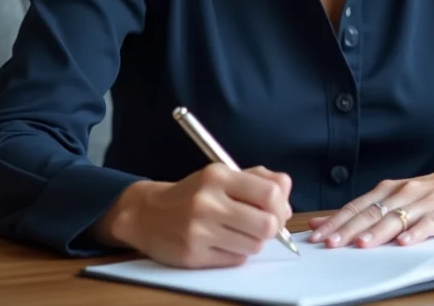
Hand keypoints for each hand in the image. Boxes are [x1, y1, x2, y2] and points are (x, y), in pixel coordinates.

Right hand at [96, 164, 292, 267]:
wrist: (147, 214)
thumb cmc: (193, 194)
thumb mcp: (221, 175)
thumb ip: (257, 179)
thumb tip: (286, 198)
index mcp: (218, 176)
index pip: (270, 193)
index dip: (282, 205)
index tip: (278, 209)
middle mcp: (208, 202)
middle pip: (267, 224)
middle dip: (273, 228)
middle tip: (265, 226)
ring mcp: (199, 230)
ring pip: (255, 245)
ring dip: (254, 241)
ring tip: (240, 233)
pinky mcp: (194, 255)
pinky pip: (236, 259)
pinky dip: (237, 253)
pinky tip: (224, 243)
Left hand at [307, 150, 433, 248]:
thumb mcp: (405, 196)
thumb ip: (374, 208)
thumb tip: (335, 221)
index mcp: (392, 189)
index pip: (357, 206)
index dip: (335, 221)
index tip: (314, 235)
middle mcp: (405, 193)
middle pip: (371, 212)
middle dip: (347, 228)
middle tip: (327, 243)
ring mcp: (427, 202)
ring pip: (396, 218)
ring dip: (377, 232)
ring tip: (359, 244)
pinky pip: (430, 223)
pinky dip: (416, 232)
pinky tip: (405, 242)